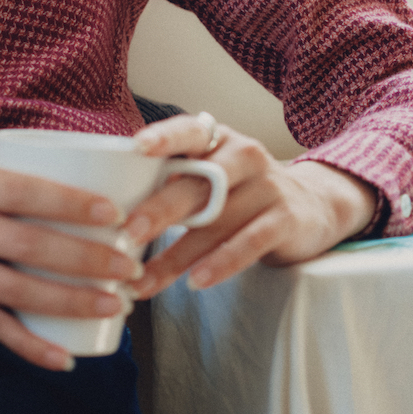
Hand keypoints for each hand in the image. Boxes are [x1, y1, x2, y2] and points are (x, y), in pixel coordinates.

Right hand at [0, 161, 142, 371]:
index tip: (115, 213)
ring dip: (70, 301)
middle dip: (86, 258)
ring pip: (16, 291)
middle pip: (29, 245)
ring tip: (114, 304)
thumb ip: (9, 186)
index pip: (25, 192)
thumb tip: (82, 189)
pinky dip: (27, 347)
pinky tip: (61, 359)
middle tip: (130, 265)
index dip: (72, 203)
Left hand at [118, 115, 377, 297]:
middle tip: (125, 234)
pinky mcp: (286, 218)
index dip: (163, 137)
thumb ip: (170, 183)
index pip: (188, 131)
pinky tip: (196, 281)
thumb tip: (101, 211)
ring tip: (142, 281)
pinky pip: (250, 241)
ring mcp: (268, 186)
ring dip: (176, 255)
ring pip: (216, 221)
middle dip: (158, 209)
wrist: (311, 207)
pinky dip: (221, 263)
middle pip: (197, 183)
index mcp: (216, 140)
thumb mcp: (209, 176)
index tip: (137, 148)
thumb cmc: (239, 194)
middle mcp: (243, 155)